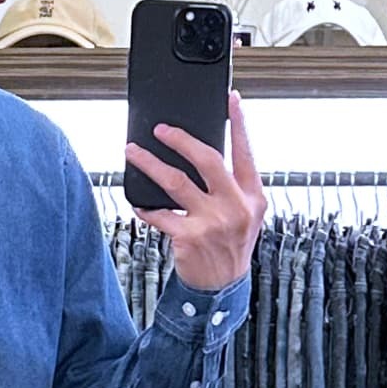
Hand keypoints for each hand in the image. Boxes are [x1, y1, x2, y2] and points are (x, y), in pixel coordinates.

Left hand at [124, 87, 266, 291]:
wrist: (221, 288)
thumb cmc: (229, 247)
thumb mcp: (245, 215)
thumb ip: (232, 188)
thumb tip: (201, 154)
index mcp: (252, 196)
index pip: (246, 152)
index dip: (239, 123)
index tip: (231, 98)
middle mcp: (235, 207)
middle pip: (207, 159)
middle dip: (180, 139)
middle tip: (161, 129)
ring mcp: (212, 222)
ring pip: (175, 181)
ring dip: (150, 163)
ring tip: (133, 153)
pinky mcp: (189, 237)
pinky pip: (160, 213)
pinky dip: (145, 206)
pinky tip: (139, 202)